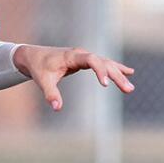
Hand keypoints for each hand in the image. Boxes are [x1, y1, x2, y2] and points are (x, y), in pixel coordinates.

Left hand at [12, 45, 134, 111]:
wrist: (33, 56)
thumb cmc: (38, 67)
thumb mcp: (42, 81)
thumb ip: (50, 94)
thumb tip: (57, 108)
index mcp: (72, 56)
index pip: (91, 60)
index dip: (100, 70)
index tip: (105, 84)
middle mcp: (81, 54)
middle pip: (103, 62)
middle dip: (116, 75)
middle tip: (128, 89)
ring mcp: (84, 57)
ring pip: (106, 63)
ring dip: (118, 74)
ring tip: (130, 88)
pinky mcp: (85, 61)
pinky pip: (103, 64)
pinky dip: (115, 68)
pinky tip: (129, 72)